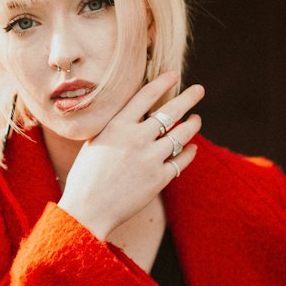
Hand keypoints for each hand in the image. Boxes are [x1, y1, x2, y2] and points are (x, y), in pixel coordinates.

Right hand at [58, 72, 202, 239]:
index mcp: (118, 126)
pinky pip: (181, 160)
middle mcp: (137, 138)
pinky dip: (189, 152)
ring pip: (181, 135)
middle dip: (188, 98)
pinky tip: (191, 148)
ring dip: (192, 125)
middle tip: (199, 90)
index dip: (163, 82)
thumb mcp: (96, 142)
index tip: (174, 75)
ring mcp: (150, 159)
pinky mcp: (159, 179)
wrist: (88, 209)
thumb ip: (117, 127)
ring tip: (197, 119)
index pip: (146, 95)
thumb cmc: (87, 176)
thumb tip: (138, 115)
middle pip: (170, 111)